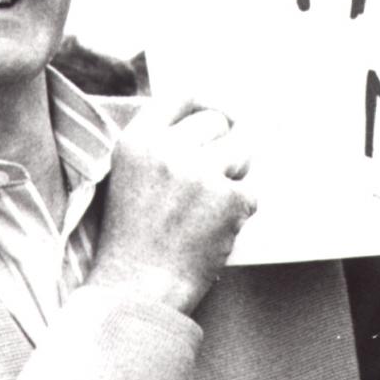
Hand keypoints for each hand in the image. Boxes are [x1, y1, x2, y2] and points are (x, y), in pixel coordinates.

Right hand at [86, 99, 254, 312]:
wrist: (139, 282)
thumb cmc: (135, 235)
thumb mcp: (129, 175)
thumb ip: (160, 145)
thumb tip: (212, 120)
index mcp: (138, 140)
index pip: (183, 97)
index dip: (206, 103)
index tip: (219, 115)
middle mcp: (169, 150)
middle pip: (218, 122)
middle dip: (222, 146)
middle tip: (211, 175)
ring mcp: (201, 173)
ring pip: (241, 152)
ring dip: (234, 175)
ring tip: (209, 204)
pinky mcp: (229, 198)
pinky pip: (250, 191)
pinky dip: (239, 210)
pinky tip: (213, 228)